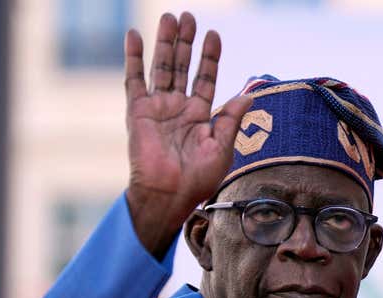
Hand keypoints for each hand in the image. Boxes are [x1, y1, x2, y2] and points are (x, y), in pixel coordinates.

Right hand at [124, 12, 251, 256]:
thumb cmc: (197, 179)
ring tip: (170, 17)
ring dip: (166, 43)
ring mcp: (157, 108)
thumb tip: (249, 95)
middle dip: (187, 42)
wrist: (168, 194)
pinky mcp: (138, 111)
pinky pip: (134, 79)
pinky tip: (134, 36)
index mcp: (199, 116)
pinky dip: (133, 57)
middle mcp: (178, 108)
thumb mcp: (222, 148)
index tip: (214, 36)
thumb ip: (232, 119)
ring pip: (162, 67)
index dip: (209, 58)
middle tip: (190, 16)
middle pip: (183, 67)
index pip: (205, 78)